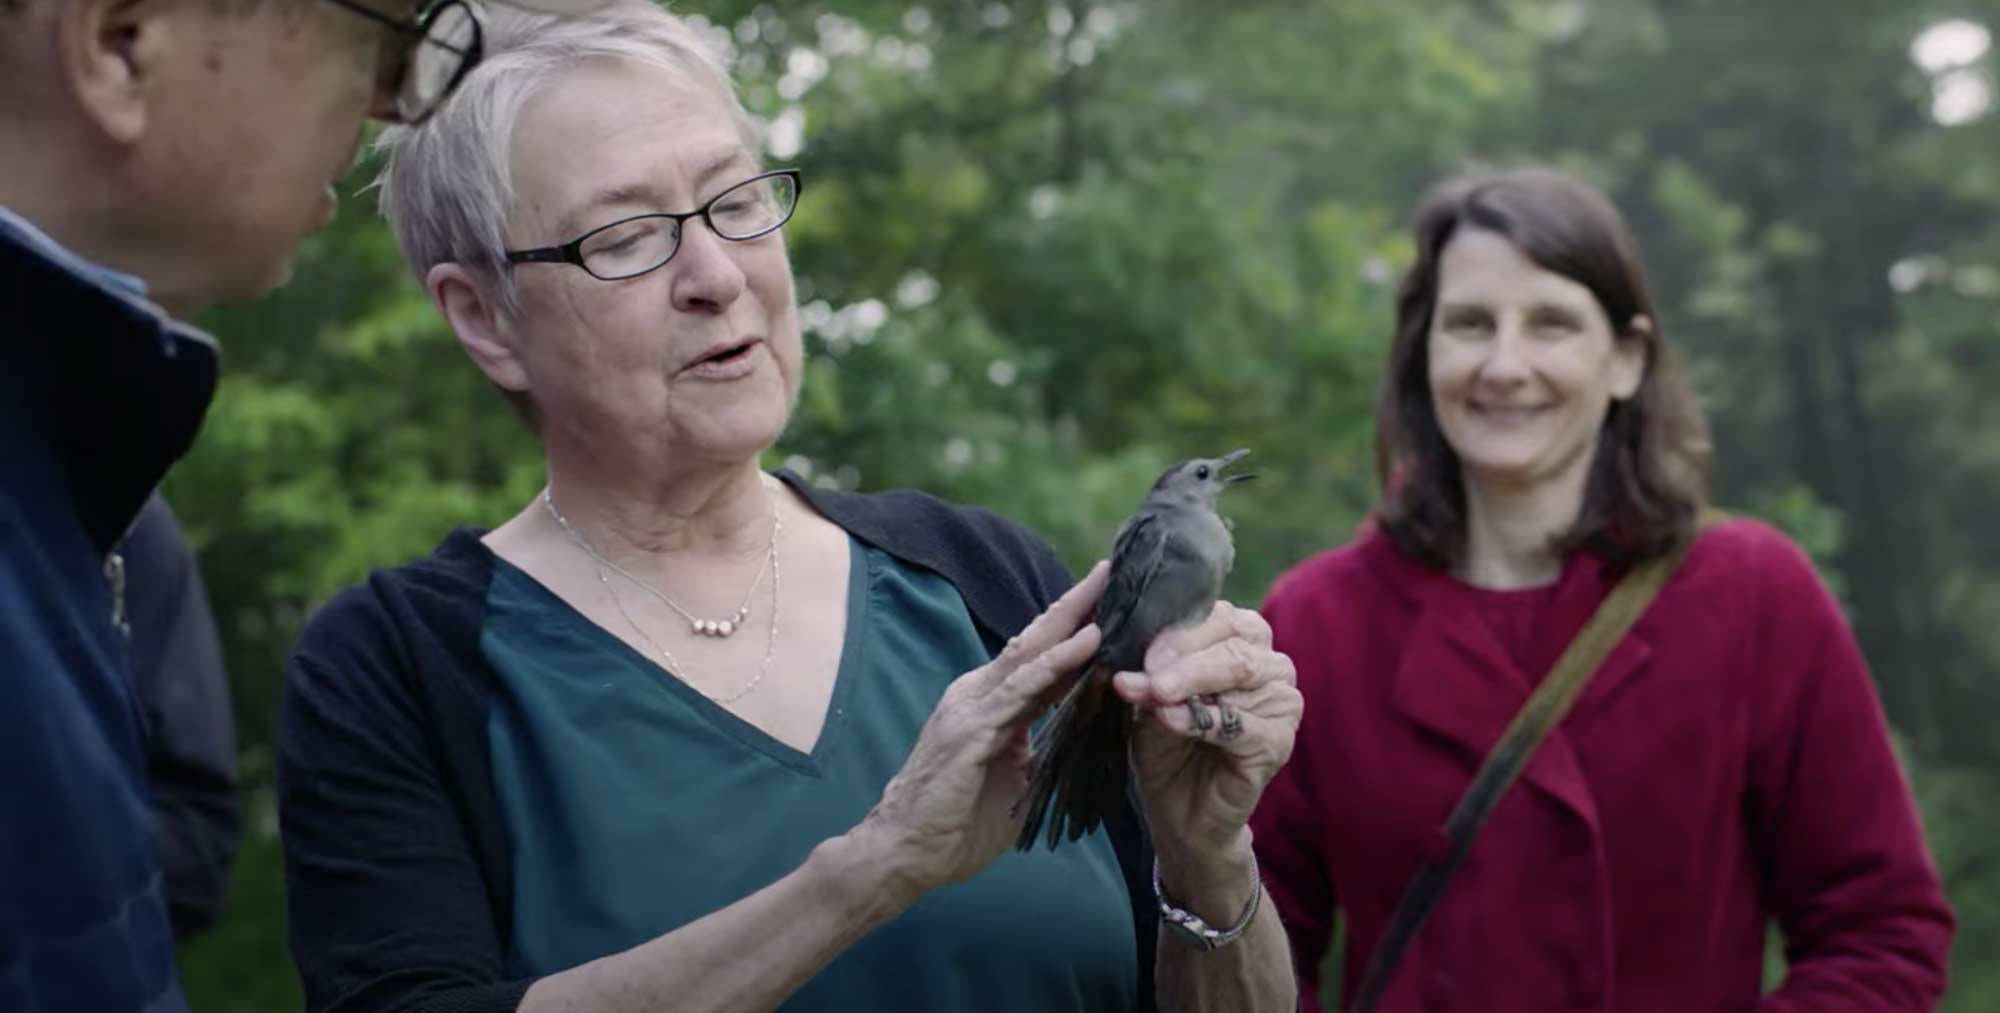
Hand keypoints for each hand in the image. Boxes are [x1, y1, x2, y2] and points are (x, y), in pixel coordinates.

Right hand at [856, 561, 1109, 905]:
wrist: (904, 853)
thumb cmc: (955, 823)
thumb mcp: (1012, 776)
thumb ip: (1036, 749)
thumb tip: (1070, 737)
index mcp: (989, 705)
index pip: (1038, 658)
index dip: (1071, 628)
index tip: (1107, 601)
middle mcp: (977, 694)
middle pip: (1033, 640)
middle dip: (1072, 605)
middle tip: (1109, 570)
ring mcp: (971, 708)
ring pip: (1029, 654)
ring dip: (1069, 620)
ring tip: (1103, 590)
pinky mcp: (971, 729)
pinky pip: (1022, 690)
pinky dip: (1056, 663)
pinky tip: (1085, 643)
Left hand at [1114, 602, 1299, 911]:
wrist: (1178, 809)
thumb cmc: (1166, 743)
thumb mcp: (1149, 699)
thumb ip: (1148, 675)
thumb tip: (1130, 665)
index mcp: (1242, 638)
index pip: (1218, 615)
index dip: (1177, 630)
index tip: (1140, 650)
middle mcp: (1270, 664)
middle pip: (1231, 642)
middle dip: (1183, 657)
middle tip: (1147, 675)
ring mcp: (1282, 703)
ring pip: (1239, 674)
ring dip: (1189, 685)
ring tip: (1154, 698)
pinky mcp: (1278, 743)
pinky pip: (1240, 723)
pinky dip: (1201, 720)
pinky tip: (1171, 722)